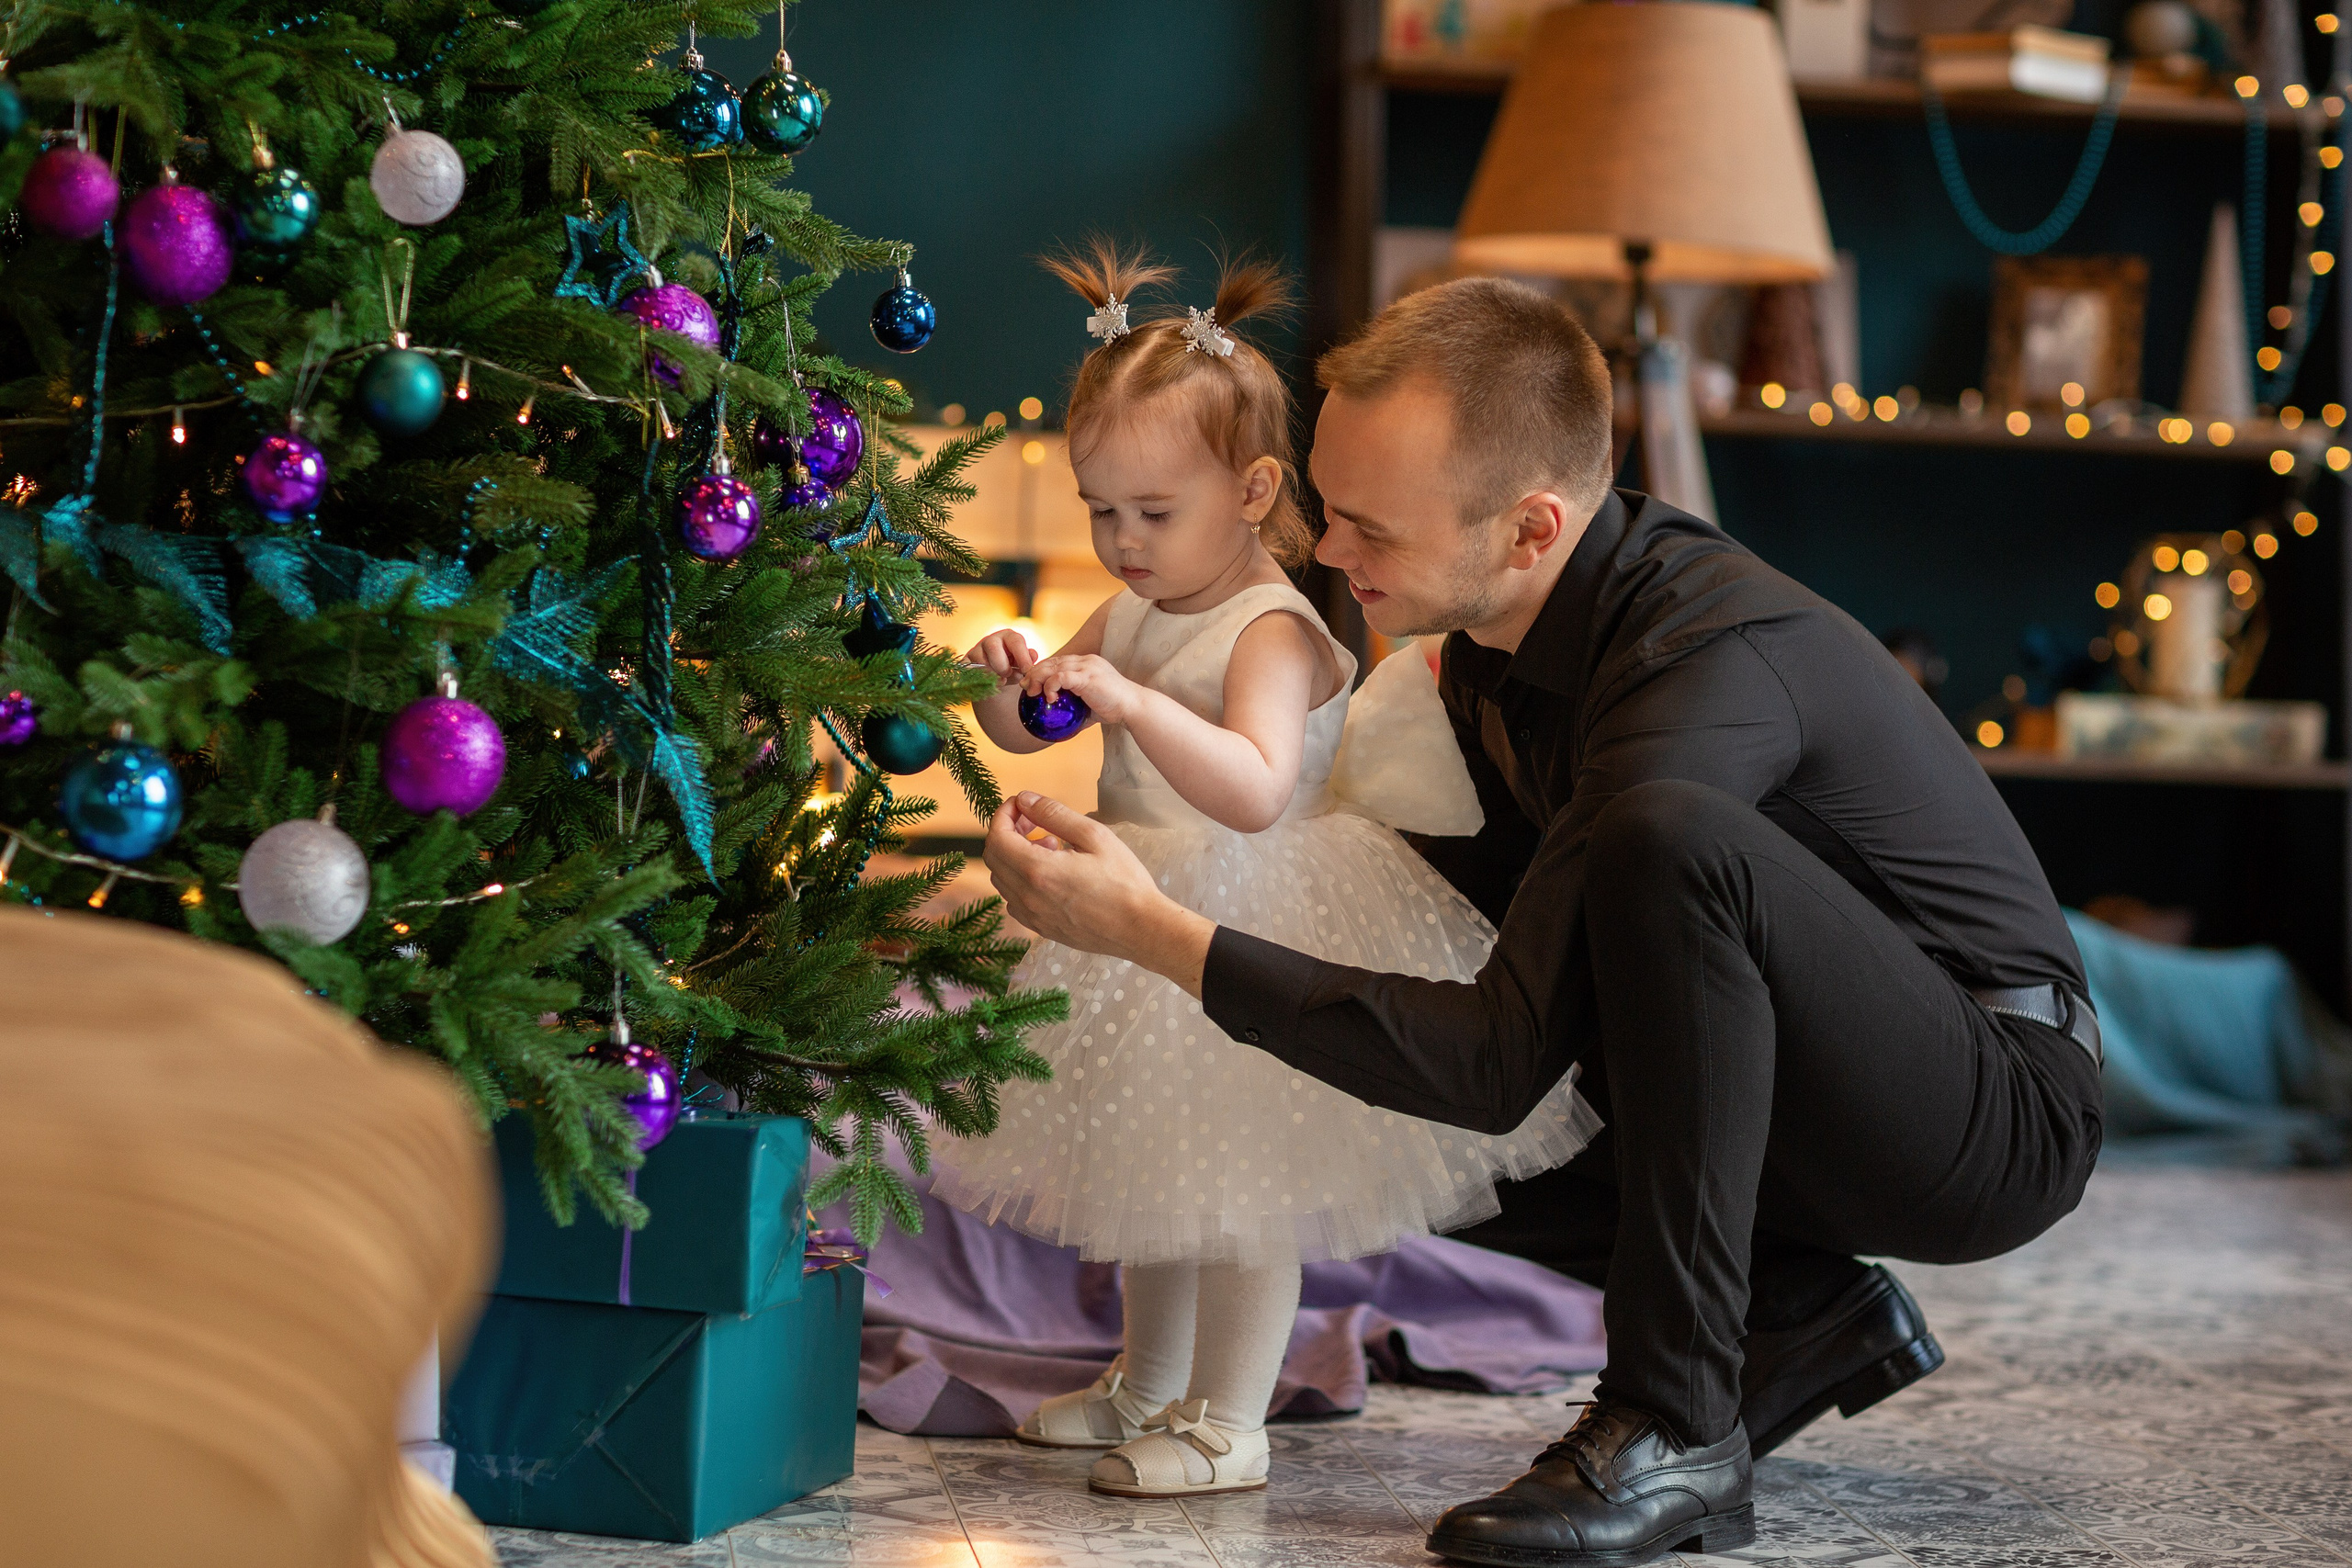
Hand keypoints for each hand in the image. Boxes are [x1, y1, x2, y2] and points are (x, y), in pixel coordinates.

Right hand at [966, 628, 1039, 686]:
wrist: (998, 681)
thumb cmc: (1014, 669)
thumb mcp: (1024, 665)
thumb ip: (1029, 660)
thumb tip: (1033, 656)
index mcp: (1009, 637)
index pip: (1015, 641)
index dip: (1022, 656)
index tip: (1026, 670)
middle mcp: (991, 640)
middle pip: (992, 646)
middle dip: (1001, 665)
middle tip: (1007, 675)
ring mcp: (976, 650)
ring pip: (979, 661)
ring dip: (991, 675)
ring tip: (1000, 681)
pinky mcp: (966, 662)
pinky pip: (969, 670)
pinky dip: (979, 679)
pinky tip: (988, 684)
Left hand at [983, 792, 1212, 993]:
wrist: (1140, 928)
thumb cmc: (1124, 881)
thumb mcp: (1094, 836)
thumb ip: (1054, 813)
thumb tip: (1025, 799)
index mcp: (1037, 870)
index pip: (997, 837)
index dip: (1003, 814)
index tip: (1020, 804)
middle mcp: (1027, 897)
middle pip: (993, 858)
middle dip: (1007, 832)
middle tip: (1034, 821)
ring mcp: (1032, 916)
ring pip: (1002, 880)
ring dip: (1015, 856)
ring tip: (1049, 847)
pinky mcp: (1041, 928)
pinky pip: (1014, 900)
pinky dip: (1021, 881)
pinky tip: (1050, 874)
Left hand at [1022, 653, 1142, 723]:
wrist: (1133, 707)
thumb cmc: (1115, 709)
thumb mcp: (1091, 705)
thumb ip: (1076, 708)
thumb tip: (1060, 724)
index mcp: (1087, 664)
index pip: (1059, 661)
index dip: (1042, 670)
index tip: (1031, 683)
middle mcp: (1086, 661)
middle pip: (1053, 661)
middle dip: (1034, 672)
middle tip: (1025, 686)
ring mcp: (1087, 667)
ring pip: (1053, 666)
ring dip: (1038, 679)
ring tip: (1032, 692)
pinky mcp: (1087, 676)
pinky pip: (1060, 677)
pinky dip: (1050, 686)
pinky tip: (1050, 698)